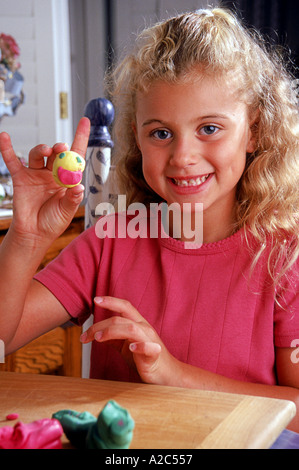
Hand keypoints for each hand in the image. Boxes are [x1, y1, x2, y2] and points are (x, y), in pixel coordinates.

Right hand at [0, 117, 89, 244]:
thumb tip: (79, 186)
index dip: (81, 138)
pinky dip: (7, 149)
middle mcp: (53, 172)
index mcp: (68, 178)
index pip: (76, 156)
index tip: (85, 121)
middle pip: (57, 153)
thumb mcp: (66, 211)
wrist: (34, 233)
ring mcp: (36, 174)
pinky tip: (4, 137)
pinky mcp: (21, 178)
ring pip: (38, 154)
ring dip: (42, 149)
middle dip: (60, 148)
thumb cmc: (53, 221)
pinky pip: (13, 161)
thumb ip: (72, 199)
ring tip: (46, 150)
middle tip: (62, 147)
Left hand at [80, 296, 179, 384]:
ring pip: (131, 328)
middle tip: (85, 336)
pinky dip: (140, 346)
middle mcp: (144, 328)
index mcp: (138, 324)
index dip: (111, 301)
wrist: (166, 375)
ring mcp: (150, 340)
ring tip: (99, 338)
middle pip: (121, 319)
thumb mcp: (126, 346)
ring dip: (112, 332)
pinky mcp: (155, 355)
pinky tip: (131, 348)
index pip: (125, 307)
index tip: (95, 299)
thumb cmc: (145, 359)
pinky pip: (149, 347)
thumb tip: (96, 333)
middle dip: (100, 325)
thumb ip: (114, 338)